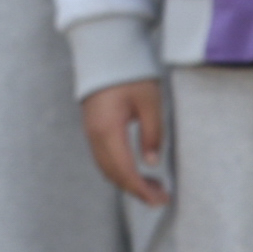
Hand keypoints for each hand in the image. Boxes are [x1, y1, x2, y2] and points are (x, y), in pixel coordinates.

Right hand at [81, 80, 170, 207]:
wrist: (104, 51)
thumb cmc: (130, 74)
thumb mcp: (150, 102)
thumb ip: (152, 134)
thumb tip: (152, 163)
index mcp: (108, 129)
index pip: (125, 170)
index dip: (142, 190)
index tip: (161, 200)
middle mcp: (94, 134)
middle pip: (113, 174)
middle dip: (136, 190)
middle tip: (162, 197)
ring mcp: (90, 131)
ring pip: (106, 168)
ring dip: (127, 182)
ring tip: (153, 186)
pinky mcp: (92, 127)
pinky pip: (102, 158)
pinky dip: (119, 170)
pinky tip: (136, 170)